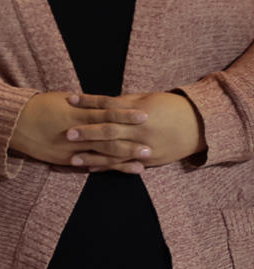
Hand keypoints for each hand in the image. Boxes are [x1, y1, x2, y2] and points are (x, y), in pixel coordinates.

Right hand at [8, 90, 173, 172]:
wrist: (10, 122)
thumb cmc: (36, 107)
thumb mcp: (59, 100)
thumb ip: (82, 104)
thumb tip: (104, 103)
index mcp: (75, 113)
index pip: (107, 113)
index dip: (126, 115)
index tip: (144, 115)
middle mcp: (75, 131)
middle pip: (108, 137)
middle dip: (130, 141)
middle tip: (151, 145)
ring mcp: (70, 148)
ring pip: (102, 154)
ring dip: (124, 158)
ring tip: (144, 161)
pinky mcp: (64, 159)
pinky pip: (89, 163)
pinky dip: (106, 166)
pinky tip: (121, 169)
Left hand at [62, 92, 204, 170]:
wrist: (201, 125)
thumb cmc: (171, 107)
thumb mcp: (147, 99)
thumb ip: (123, 103)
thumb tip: (99, 103)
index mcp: (139, 112)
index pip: (108, 106)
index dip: (88, 102)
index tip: (69, 100)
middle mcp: (141, 131)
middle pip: (110, 132)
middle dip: (87, 133)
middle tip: (67, 134)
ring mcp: (146, 148)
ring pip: (115, 153)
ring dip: (93, 157)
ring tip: (71, 159)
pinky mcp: (150, 160)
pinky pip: (126, 165)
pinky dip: (109, 167)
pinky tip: (92, 169)